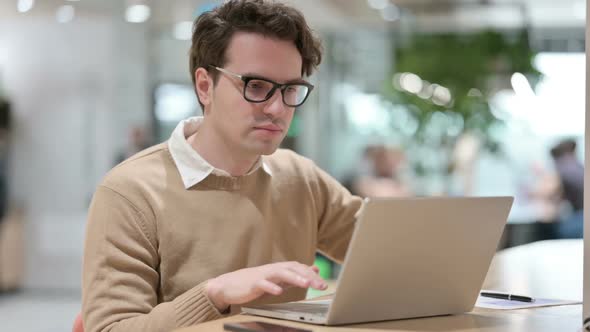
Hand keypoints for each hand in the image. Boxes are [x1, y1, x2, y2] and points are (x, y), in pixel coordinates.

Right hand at [205, 261, 326, 311]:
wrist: (229, 285)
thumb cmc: (255, 282)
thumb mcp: (278, 278)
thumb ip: (295, 274)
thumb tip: (314, 269)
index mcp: (280, 268)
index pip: (299, 268)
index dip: (312, 275)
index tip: (324, 284)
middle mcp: (273, 269)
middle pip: (293, 269)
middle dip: (308, 276)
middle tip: (321, 285)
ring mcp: (263, 275)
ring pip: (281, 273)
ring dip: (294, 278)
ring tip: (306, 284)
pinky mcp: (252, 283)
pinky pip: (263, 284)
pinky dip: (271, 287)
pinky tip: (279, 292)